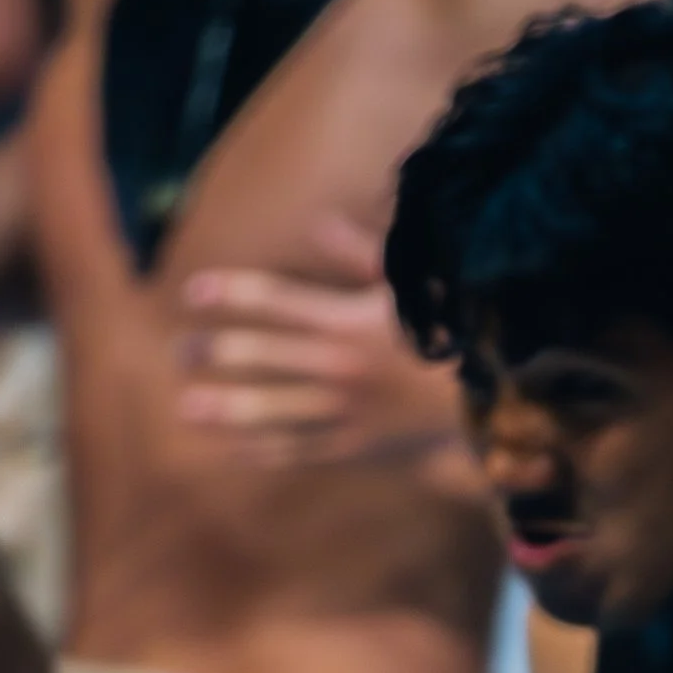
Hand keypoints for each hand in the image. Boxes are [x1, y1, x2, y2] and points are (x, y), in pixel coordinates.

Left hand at [175, 214, 467, 468]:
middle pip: (262, 357)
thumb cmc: (451, 333)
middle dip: (216, 353)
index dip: (231, 294)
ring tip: (189, 405)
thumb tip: (318, 222)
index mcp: (349, 322)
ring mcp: (346, 412)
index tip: (193, 292)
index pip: (276, 302)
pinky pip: (302, 450)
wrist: (491, 400)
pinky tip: (233, 448)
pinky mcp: (357, 446)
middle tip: (181, 351)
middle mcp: (340, 368)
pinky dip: (265, 450)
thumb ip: (361, 255)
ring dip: (226, 407)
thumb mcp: (411, 286)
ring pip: (273, 410)